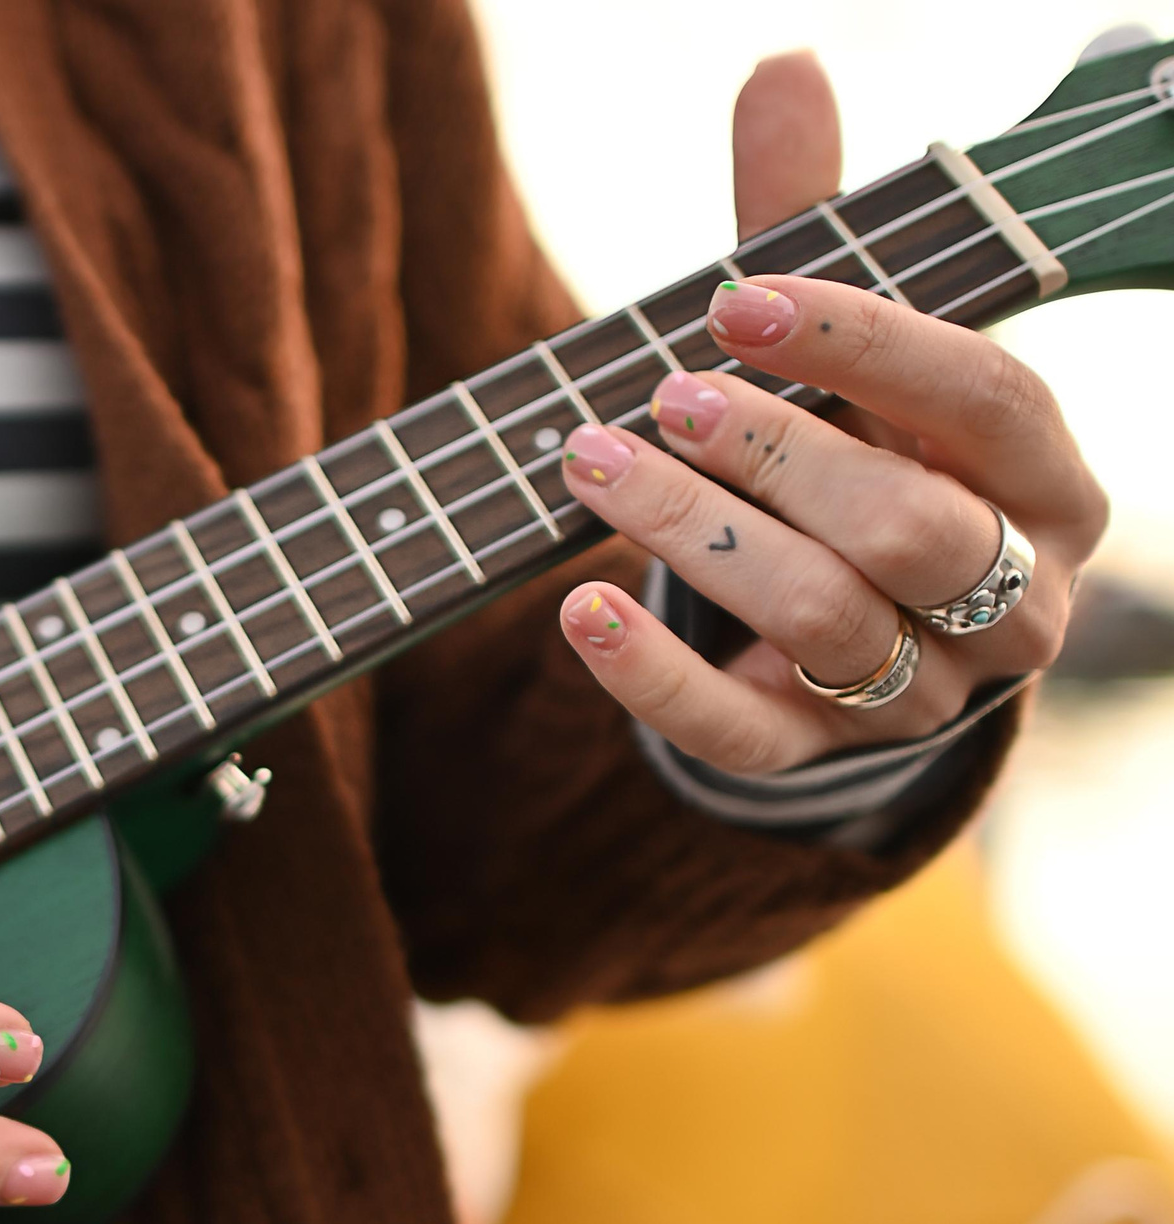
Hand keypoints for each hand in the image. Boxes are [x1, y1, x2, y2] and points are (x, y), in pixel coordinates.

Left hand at [554, 52, 1105, 771]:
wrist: (858, 631)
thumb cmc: (860, 456)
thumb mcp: (846, 349)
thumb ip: (818, 226)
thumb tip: (784, 65)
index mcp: (1045, 479)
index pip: (984, 398)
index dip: (862, 344)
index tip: (732, 299)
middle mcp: (1008, 596)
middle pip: (911, 528)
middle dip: (778, 456)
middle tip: (661, 397)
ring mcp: (920, 692)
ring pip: (827, 624)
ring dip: (700, 541)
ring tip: (594, 463)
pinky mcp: (817, 757)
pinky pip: (742, 737)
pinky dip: (652, 678)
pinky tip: (576, 608)